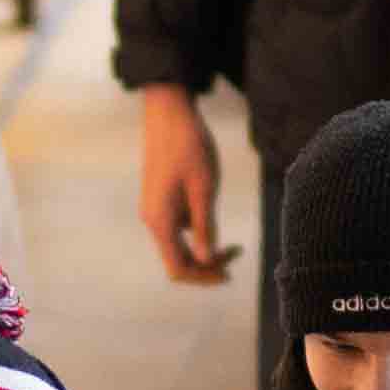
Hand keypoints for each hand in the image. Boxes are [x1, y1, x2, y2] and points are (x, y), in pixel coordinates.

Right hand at [139, 85, 235, 286]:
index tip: (229, 274)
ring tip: (233, 243)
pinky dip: (198, 230)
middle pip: (178, 259)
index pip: (178, 268)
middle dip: (207, 265)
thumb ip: (205, 226)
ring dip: (205, 248)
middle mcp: (153, 219)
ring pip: (179, 244)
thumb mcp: (204, 188)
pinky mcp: (161, 198)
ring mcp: (156, 209)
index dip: (203, 277)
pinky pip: (179, 226)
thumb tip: (206, 259)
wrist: (169, 112)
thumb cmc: (188, 146)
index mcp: (161, 220)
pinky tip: (214, 215)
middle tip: (236, 256)